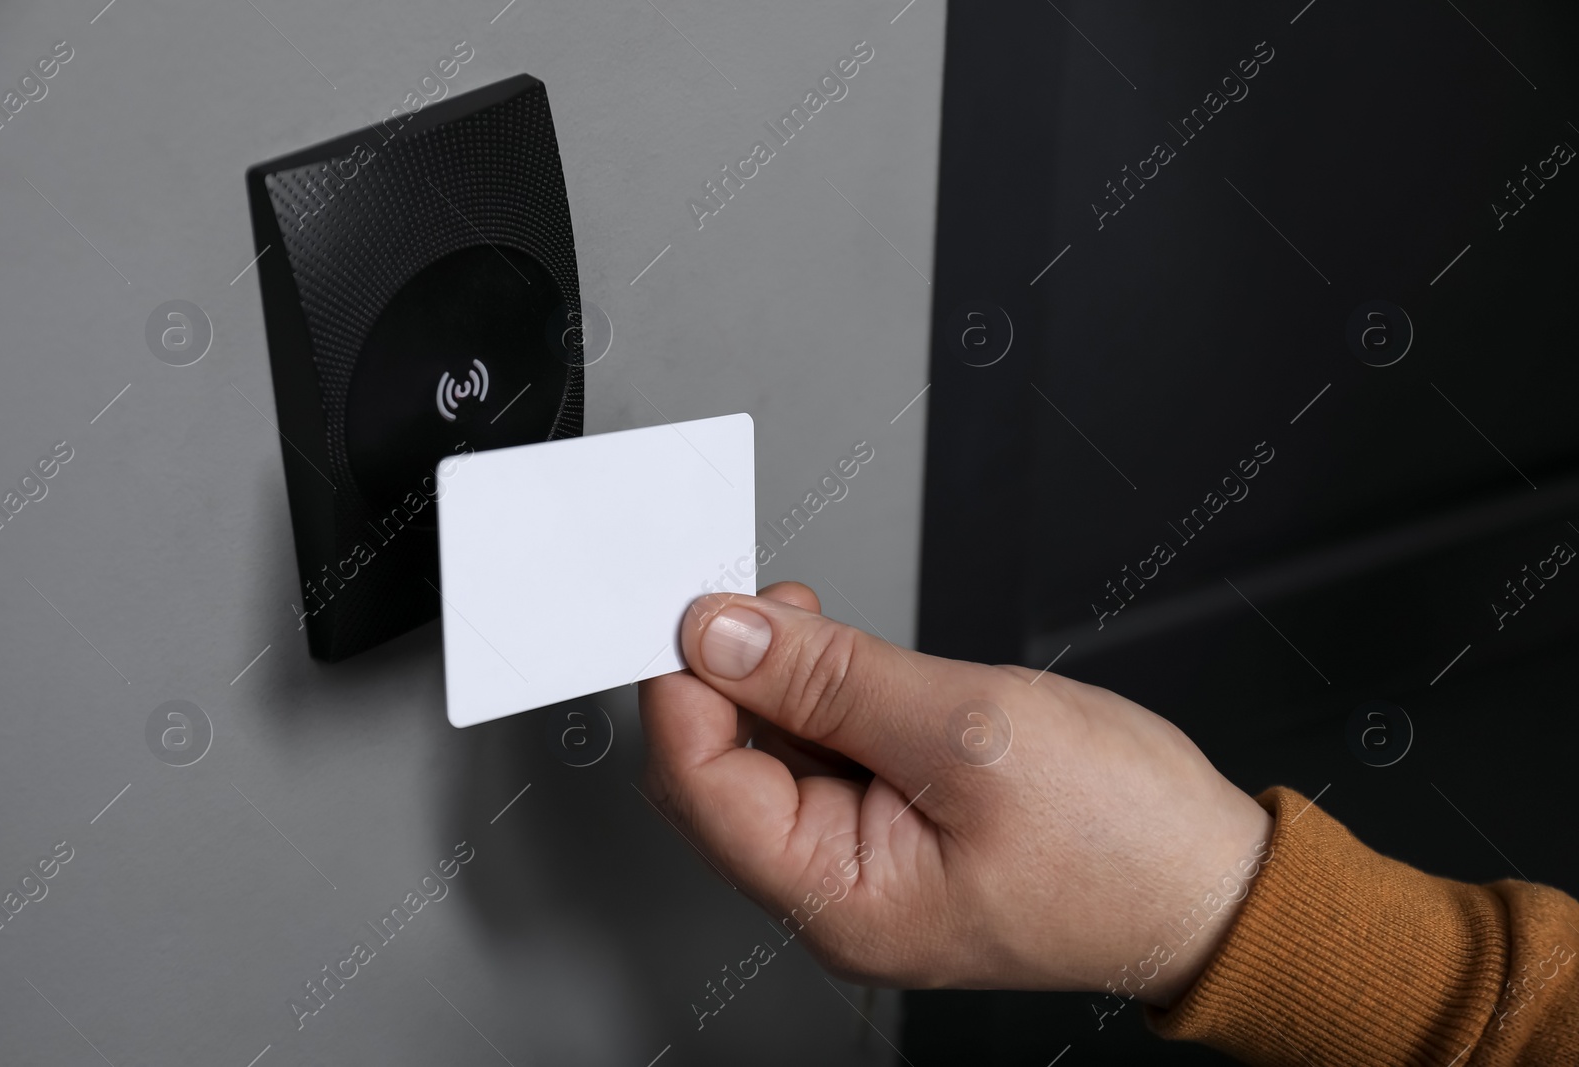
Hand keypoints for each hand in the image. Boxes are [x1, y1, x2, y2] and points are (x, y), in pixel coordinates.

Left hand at [638, 583, 1272, 1004]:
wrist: (1214, 884)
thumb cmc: (1126, 838)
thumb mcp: (971, 728)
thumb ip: (832, 679)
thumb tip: (724, 636)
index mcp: (839, 899)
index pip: (700, 784)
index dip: (683, 686)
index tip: (694, 607)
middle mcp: (835, 897)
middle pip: (719, 775)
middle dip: (722, 677)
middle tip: (753, 598)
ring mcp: (862, 871)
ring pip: (768, 762)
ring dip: (773, 681)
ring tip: (807, 620)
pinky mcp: (891, 838)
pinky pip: (821, 766)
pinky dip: (818, 702)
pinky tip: (837, 659)